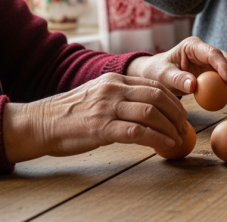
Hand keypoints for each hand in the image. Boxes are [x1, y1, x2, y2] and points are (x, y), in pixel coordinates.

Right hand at [3, 73, 190, 162]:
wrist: (40, 122)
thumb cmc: (71, 113)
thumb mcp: (98, 94)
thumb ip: (122, 96)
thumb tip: (150, 107)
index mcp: (114, 80)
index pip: (154, 85)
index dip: (173, 100)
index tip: (182, 114)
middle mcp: (113, 90)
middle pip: (157, 96)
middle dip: (177, 113)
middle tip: (185, 127)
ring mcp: (107, 108)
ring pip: (151, 113)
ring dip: (170, 127)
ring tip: (178, 138)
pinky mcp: (102, 128)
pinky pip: (138, 133)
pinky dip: (157, 139)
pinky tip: (165, 146)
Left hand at [126, 36, 226, 100]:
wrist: (155, 74)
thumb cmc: (156, 72)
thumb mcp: (163, 76)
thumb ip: (177, 79)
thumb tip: (193, 85)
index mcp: (192, 46)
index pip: (212, 53)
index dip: (223, 65)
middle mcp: (203, 50)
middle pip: (225, 58)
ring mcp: (208, 60)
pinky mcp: (210, 70)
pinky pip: (223, 78)